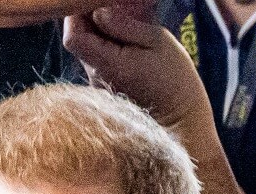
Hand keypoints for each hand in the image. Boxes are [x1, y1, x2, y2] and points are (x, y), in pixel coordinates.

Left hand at [63, 4, 211, 129]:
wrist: (182, 120)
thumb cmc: (175, 80)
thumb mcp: (157, 42)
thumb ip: (125, 25)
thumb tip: (99, 12)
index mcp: (109, 64)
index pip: (73, 37)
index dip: (76, 16)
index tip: (93, 5)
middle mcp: (98, 77)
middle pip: (78, 42)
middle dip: (89, 21)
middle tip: (112, 9)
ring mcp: (100, 86)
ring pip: (88, 51)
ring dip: (99, 34)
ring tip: (124, 26)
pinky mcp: (106, 91)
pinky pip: (98, 62)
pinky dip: (107, 49)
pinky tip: (127, 46)